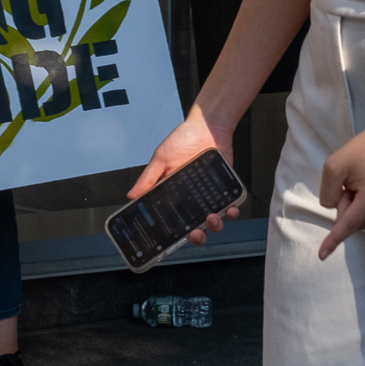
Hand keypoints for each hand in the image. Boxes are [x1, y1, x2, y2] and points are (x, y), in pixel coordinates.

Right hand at [129, 109, 240, 246]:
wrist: (209, 125)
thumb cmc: (184, 138)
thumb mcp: (161, 157)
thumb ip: (149, 178)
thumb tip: (132, 195)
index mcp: (174, 193)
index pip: (173, 218)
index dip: (173, 232)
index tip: (173, 240)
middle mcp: (192, 197)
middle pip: (194, 224)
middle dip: (196, 235)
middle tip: (195, 234)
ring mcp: (209, 194)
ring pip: (213, 219)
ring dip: (214, 225)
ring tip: (212, 218)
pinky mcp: (224, 189)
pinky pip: (230, 205)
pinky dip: (232, 211)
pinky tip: (230, 209)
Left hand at [315, 122, 364, 259]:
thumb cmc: (359, 153)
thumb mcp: (333, 164)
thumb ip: (328, 192)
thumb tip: (335, 214)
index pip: (349, 222)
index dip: (334, 238)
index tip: (322, 256)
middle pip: (349, 221)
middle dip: (344, 204)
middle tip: (353, 182)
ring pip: (356, 223)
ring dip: (352, 206)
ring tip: (362, 185)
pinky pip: (364, 222)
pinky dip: (360, 211)